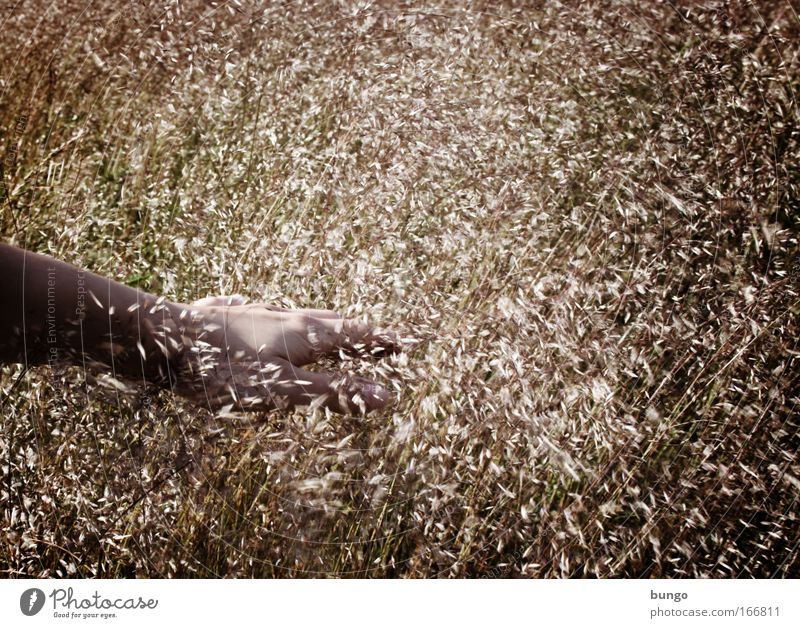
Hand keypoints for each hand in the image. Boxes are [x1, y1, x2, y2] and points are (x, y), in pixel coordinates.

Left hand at [170, 296, 399, 415]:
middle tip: (374, 338)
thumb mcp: (282, 389)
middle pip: (328, 321)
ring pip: (295, 316)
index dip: (380, 340)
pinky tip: (256, 311)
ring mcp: (252, 315)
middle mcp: (281, 316)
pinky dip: (277, 319)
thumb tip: (383, 396)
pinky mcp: (225, 318)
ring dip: (320, 324)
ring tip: (327, 329)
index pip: (353, 333)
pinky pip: (260, 315)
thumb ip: (330, 392)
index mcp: (301, 333)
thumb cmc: (221, 368)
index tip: (404, 343)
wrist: (159, 340)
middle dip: (355, 331)